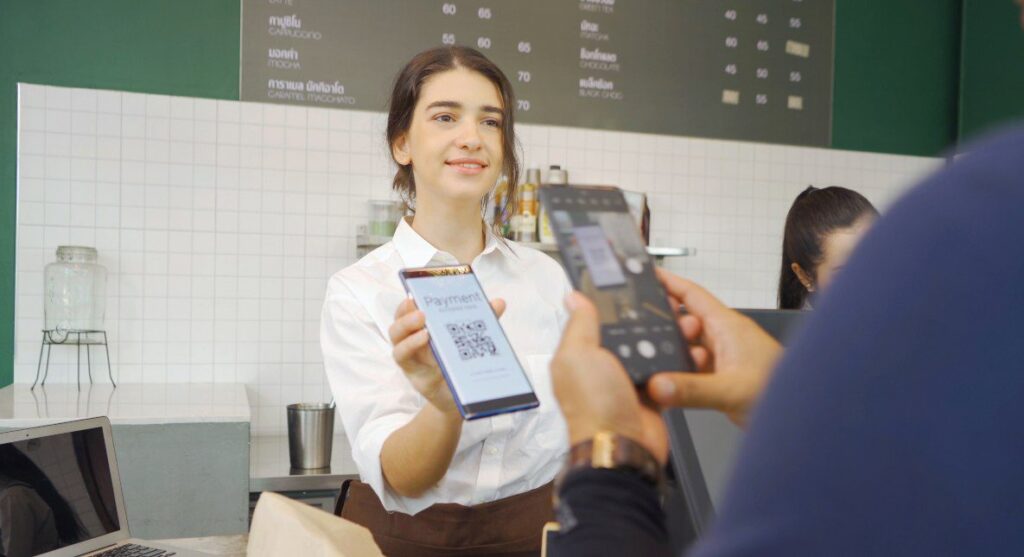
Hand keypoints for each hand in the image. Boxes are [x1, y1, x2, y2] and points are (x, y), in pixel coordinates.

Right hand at [389, 297, 506, 414]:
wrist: (462, 399)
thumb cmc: (462, 365)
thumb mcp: (472, 340)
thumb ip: (483, 320)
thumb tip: (499, 302)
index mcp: (425, 331)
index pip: (409, 312)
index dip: (409, 301)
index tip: (416, 292)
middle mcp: (413, 343)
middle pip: (399, 325)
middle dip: (406, 313)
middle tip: (420, 308)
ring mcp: (412, 359)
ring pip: (397, 341)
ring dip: (406, 327)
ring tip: (422, 320)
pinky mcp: (414, 375)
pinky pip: (404, 358)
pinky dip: (411, 346)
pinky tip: (425, 339)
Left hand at [551, 292, 669, 464]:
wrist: (622, 447)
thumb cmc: (593, 405)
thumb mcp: (579, 355)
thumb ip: (579, 325)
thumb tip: (574, 297)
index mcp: (579, 354)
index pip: (593, 318)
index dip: (608, 301)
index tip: (629, 283)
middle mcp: (601, 366)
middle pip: (625, 332)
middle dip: (645, 318)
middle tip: (666, 302)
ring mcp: (626, 380)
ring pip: (648, 349)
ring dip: (666, 337)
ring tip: (684, 321)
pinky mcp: (649, 393)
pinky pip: (665, 371)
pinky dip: (678, 361)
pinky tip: (689, 347)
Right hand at [647, 269, 781, 427]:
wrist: (804, 414)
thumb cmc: (782, 391)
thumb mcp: (730, 390)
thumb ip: (692, 389)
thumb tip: (657, 386)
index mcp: (727, 326)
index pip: (692, 295)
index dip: (669, 283)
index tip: (646, 274)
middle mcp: (723, 338)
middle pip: (685, 321)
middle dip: (664, 325)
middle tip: (643, 333)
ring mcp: (723, 358)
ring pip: (688, 347)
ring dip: (673, 353)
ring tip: (658, 363)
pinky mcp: (722, 378)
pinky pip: (693, 368)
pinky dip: (680, 373)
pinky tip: (669, 382)